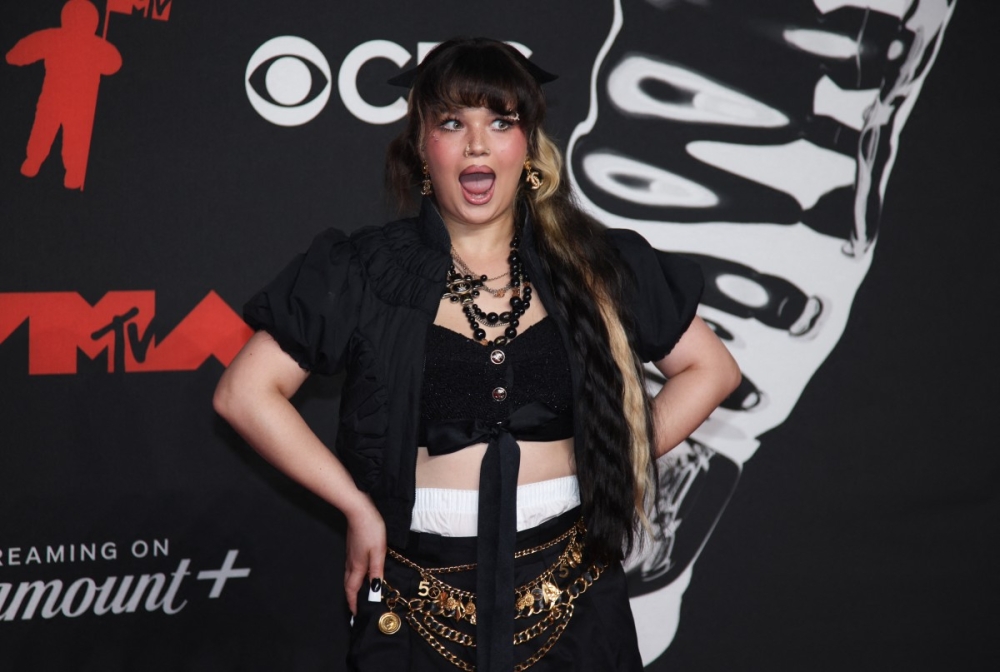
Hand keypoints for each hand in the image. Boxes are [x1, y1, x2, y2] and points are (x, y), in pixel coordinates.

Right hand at [343, 498, 386, 615]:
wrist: (359, 510)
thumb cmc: (370, 530)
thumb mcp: (378, 551)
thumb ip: (376, 571)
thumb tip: (374, 590)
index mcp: (358, 566)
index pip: (352, 589)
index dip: (353, 603)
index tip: (355, 615)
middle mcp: (351, 562)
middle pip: (349, 584)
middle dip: (351, 597)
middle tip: (356, 608)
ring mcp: (350, 554)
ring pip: (349, 575)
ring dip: (352, 587)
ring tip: (358, 594)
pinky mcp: (352, 547)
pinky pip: (351, 567)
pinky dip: (354, 576)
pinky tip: (360, 573)